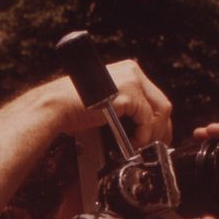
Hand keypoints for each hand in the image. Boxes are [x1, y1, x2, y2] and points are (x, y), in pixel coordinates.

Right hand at [53, 59, 172, 146]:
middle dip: (162, 129)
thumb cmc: (73, 107)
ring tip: (141, 146)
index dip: (158, 121)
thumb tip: (140, 125)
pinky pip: (147, 120)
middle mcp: (133, 72)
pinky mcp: (129, 94)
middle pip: (162, 104)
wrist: (57, 107)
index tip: (156, 137)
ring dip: (153, 134)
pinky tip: (132, 143)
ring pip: (160, 112)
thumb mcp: (106, 101)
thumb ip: (125, 107)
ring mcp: (132, 81)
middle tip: (155, 146)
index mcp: (128, 72)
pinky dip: (143, 135)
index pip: (155, 97)